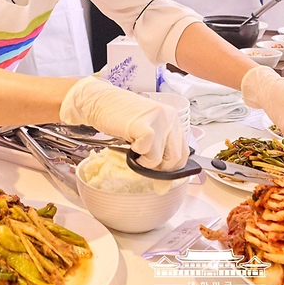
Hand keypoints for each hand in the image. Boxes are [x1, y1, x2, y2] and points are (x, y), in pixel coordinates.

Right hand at [60, 76, 187, 170]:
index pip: (184, 152)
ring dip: (145, 162)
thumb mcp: (147, 128)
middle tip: (143, 164)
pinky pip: (146, 151)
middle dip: (159, 169)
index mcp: (173, 118)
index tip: (161, 177)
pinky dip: (136, 154)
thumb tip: (164, 184)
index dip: (173, 168)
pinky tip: (130, 143)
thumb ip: (159, 147)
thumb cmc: (120, 116)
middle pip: (176, 158)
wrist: (99, 101)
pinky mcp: (143, 125)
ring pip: (159, 159)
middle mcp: (170, 118)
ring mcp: (158, 120)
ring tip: (134, 150)